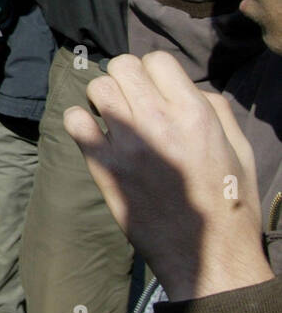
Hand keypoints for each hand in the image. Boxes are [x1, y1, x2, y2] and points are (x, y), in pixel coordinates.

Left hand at [63, 51, 272, 301]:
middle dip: (124, 79)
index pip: (156, 59)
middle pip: (121, 65)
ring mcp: (128, 142)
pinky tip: (93, 136)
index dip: (152, 71)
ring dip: (102, 98)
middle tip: (129, 101)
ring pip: (96, 87)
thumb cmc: (227, 202)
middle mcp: (158, 120)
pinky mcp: (104, 166)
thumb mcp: (238, 148)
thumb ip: (215, 109)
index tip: (153, 90)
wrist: (207, 253)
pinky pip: (74, 122)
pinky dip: (79, 123)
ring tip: (112, 118)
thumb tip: (189, 88)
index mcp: (194, 113)